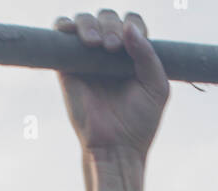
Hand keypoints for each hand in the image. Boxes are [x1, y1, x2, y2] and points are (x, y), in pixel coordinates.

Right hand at [54, 11, 168, 158]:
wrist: (116, 146)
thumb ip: (149, 56)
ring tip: (95, 45)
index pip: (132, 23)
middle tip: (112, 48)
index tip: (130, 46)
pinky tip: (72, 34)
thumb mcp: (156, 88)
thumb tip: (128, 26)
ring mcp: (88, 56)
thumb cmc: (139, 122)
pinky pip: (60, 31)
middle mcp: (110, 52)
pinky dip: (64, 25)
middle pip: (107, 17)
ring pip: (85, 20)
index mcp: (134, 55)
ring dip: (89, 24)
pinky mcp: (67, 64)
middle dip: (110, 25)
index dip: (132, 26)